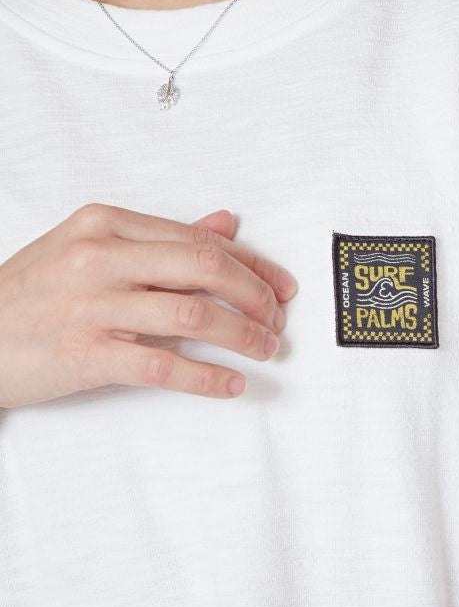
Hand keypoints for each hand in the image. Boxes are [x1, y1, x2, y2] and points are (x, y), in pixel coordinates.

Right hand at [0, 204, 297, 407]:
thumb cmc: (32, 292)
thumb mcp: (90, 247)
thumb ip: (161, 236)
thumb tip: (226, 222)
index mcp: (106, 224)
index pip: (199, 239)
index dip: (251, 263)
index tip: (279, 283)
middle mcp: (100, 258)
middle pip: (205, 268)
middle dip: (255, 295)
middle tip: (278, 316)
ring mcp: (91, 306)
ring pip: (193, 315)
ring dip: (243, 335)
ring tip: (265, 348)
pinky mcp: (84, 355)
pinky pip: (162, 366)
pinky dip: (206, 377)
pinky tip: (231, 383)